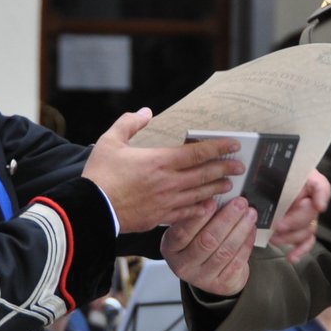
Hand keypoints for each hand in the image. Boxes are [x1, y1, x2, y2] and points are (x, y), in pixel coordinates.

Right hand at [83, 109, 245, 232]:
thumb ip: (129, 123)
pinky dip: (200, 209)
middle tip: (240, 166)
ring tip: (230, 185)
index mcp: (160, 161)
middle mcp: (169, 182)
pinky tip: (208, 207)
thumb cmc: (100, 175)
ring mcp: (166, 202)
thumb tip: (146, 112)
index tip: (234, 145)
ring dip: (217, 188)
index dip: (219, 148)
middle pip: (205, 174)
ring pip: (200, 195)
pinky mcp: (160, 218)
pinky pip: (187, 213)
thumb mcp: (110, 141)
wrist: (90, 210)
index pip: (198, 153)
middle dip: (225, 169)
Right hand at [161, 197, 257, 295]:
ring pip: (224, 252)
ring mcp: (202, 278)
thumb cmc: (198, 241)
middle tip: (240, 202)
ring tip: (250, 213)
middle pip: (207, 241)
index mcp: (171, 248)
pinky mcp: (221, 284)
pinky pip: (237, 262)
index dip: (198, 217)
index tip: (213, 200)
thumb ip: (198, 213)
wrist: (209, 272)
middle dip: (226, 219)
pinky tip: (251, 229)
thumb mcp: (190, 228)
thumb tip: (216, 192)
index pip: (182, 233)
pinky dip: (246, 243)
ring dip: (240, 229)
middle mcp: (183, 266)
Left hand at [267, 170, 329, 263]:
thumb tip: (280, 190)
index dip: (321, 196)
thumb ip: (276, 175)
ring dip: (291, 237)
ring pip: (307, 230)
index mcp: (308, 181)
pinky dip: (300, 251)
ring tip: (275, 238)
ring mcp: (307, 216)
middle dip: (294, 222)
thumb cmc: (272, 175)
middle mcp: (311, 199)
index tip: (318, 206)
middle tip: (278, 226)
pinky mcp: (300, 230)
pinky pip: (305, 242)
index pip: (321, 186)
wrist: (265, 182)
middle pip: (311, 214)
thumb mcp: (274, 171)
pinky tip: (292, 257)